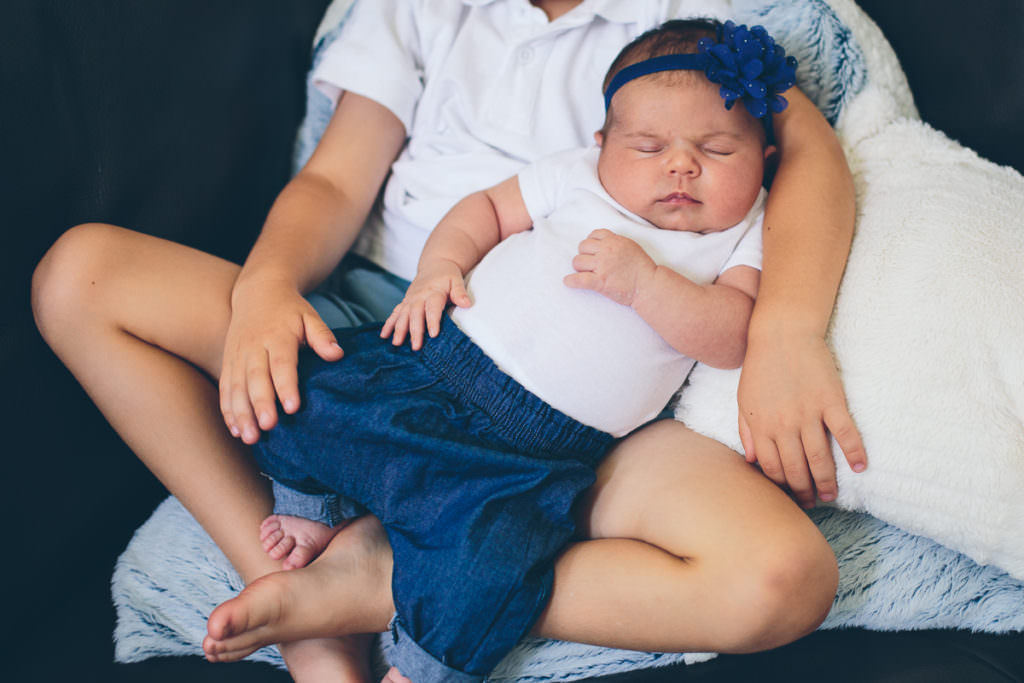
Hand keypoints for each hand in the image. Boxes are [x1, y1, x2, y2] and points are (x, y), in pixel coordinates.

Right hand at [219, 275, 342, 443]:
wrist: (257, 292)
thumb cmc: (290, 310)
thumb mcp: (309, 316)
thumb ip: (322, 336)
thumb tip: (337, 354)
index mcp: (277, 336)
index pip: (282, 363)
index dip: (286, 385)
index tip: (292, 407)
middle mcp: (254, 347)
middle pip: (255, 378)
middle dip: (260, 404)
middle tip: (267, 427)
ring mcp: (238, 355)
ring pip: (236, 387)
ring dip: (241, 413)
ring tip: (250, 437)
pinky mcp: (228, 362)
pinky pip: (226, 388)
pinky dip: (228, 410)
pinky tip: (235, 430)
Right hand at [381, 259, 470, 349]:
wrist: (435, 265)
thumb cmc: (448, 275)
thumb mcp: (456, 281)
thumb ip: (460, 293)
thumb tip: (466, 304)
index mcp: (433, 292)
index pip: (432, 308)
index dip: (432, 321)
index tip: (433, 334)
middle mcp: (419, 296)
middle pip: (415, 314)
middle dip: (414, 331)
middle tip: (416, 347)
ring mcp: (410, 299)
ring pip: (402, 315)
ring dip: (399, 329)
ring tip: (396, 344)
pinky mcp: (405, 302)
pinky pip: (395, 313)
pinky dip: (389, 324)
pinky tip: (384, 336)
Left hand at [563, 229, 655, 305]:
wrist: (648, 286)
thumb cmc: (642, 268)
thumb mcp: (630, 246)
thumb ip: (615, 241)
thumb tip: (599, 241)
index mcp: (614, 241)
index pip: (593, 235)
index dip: (591, 243)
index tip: (592, 251)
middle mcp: (607, 251)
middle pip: (582, 247)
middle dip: (584, 255)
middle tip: (590, 264)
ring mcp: (603, 266)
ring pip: (578, 261)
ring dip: (579, 268)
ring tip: (586, 273)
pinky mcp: (600, 282)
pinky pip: (579, 279)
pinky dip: (571, 281)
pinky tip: (568, 282)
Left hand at [737, 332, 866, 507]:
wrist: (781, 334)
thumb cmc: (761, 367)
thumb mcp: (744, 400)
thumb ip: (746, 431)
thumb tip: (752, 461)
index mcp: (761, 426)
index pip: (772, 468)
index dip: (781, 486)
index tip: (789, 495)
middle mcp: (784, 425)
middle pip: (796, 469)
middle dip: (803, 491)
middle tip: (812, 502)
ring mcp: (809, 414)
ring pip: (819, 459)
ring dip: (826, 481)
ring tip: (830, 495)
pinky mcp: (831, 401)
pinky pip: (845, 433)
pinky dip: (854, 452)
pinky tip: (860, 468)